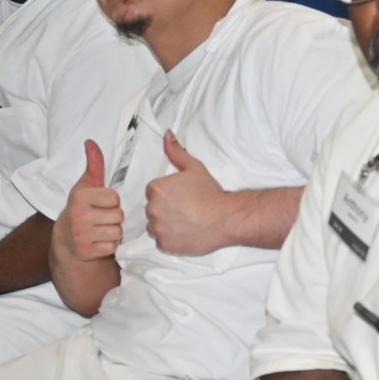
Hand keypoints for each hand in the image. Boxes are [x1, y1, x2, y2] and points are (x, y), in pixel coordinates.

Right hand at [57, 139, 122, 261]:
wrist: (66, 239)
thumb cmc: (82, 208)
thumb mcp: (86, 186)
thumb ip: (94, 165)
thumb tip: (91, 141)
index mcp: (81, 197)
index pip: (114, 198)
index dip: (112, 201)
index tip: (102, 203)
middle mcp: (79, 216)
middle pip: (118, 216)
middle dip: (114, 217)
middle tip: (102, 218)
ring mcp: (81, 235)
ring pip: (117, 232)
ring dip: (113, 231)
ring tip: (101, 228)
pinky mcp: (86, 251)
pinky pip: (112, 247)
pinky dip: (109, 245)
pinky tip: (99, 241)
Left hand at [146, 131, 233, 254]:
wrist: (226, 217)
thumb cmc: (210, 193)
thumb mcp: (194, 167)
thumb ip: (176, 152)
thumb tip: (167, 135)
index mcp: (156, 188)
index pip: (153, 192)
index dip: (168, 195)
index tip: (182, 198)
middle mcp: (152, 208)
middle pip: (153, 209)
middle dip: (165, 210)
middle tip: (186, 210)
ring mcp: (157, 228)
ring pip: (155, 226)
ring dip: (166, 225)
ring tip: (185, 222)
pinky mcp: (164, 244)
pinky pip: (161, 241)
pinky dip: (171, 239)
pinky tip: (185, 232)